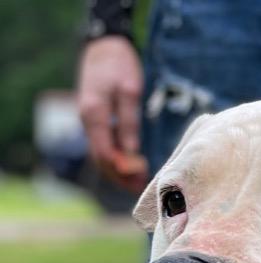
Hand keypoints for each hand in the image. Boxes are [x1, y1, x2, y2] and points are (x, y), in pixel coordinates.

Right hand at [77, 36, 148, 192]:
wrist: (104, 45)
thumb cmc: (119, 64)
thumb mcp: (129, 90)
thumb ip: (128, 122)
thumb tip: (132, 152)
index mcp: (94, 114)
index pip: (105, 153)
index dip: (122, 170)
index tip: (141, 177)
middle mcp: (87, 121)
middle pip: (101, 159)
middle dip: (120, 176)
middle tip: (141, 188)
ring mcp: (89, 121)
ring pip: (100, 155)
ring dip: (118, 171)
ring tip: (138, 182)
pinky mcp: (94, 120)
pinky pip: (102, 146)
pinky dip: (115, 159)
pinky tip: (130, 165)